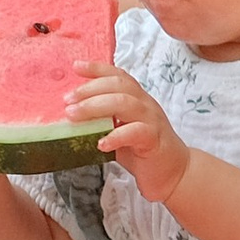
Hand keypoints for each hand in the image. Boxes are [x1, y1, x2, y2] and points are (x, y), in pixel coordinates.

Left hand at [75, 64, 191, 200]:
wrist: (172, 172)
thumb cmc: (139, 149)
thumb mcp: (117, 128)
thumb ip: (99, 118)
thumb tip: (67, 113)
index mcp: (136, 98)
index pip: (118, 76)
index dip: (97, 68)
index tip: (75, 67)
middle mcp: (145, 105)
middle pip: (118, 86)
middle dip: (89, 90)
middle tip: (67, 101)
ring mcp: (152, 121)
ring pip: (125, 103)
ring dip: (95, 107)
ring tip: (74, 116)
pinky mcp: (155, 140)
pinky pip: (136, 132)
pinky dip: (115, 136)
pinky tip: (100, 143)